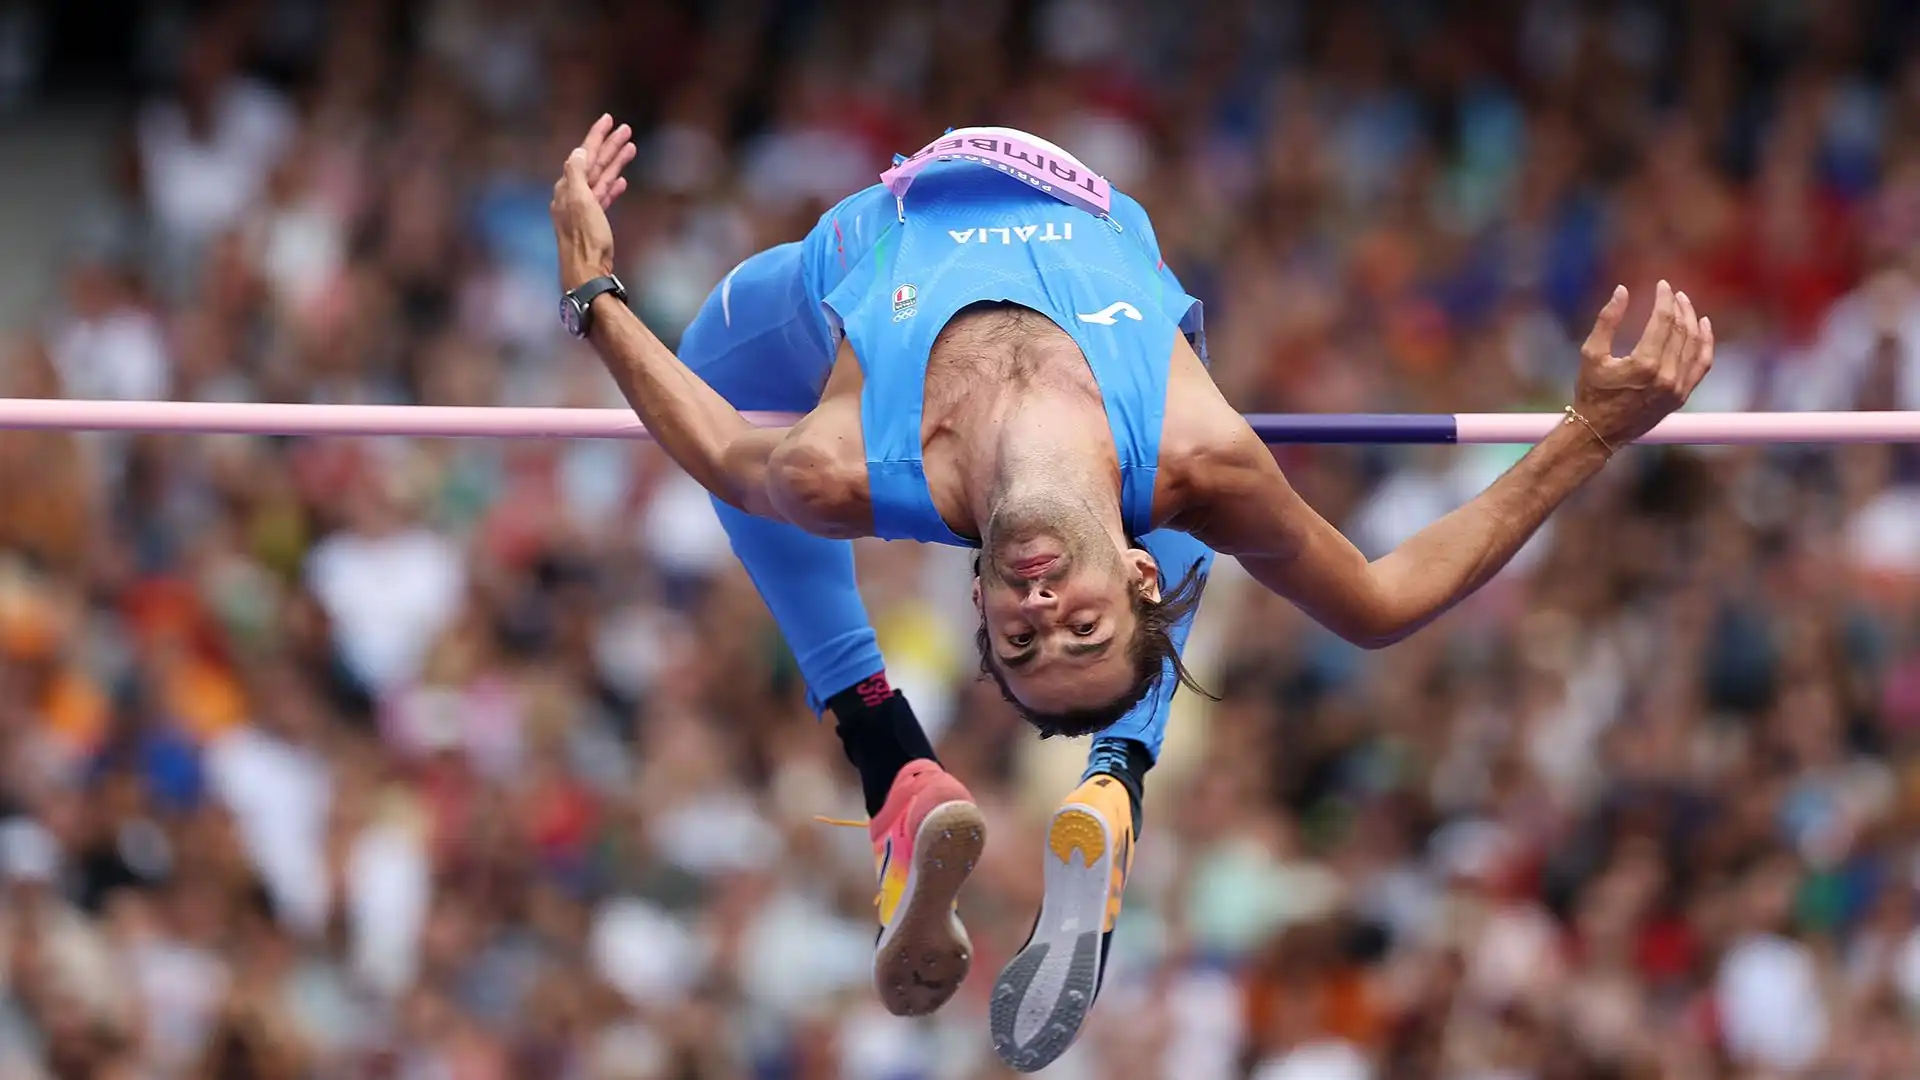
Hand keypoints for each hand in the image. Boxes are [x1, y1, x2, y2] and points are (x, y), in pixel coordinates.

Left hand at [551, 114, 637, 291]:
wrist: (587, 273)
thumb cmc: (585, 239)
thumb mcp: (579, 202)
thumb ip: (576, 174)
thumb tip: (577, 151)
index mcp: (568, 187)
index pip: (583, 154)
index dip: (596, 136)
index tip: (608, 119)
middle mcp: (573, 196)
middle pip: (593, 164)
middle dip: (609, 146)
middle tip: (626, 129)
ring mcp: (583, 210)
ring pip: (601, 178)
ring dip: (615, 163)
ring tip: (630, 148)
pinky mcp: (593, 223)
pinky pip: (603, 197)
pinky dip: (612, 186)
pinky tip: (621, 180)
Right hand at [1572, 280, 1714, 447]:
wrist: (1599, 432)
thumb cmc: (1591, 392)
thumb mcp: (1591, 354)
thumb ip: (1606, 320)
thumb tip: (1622, 290)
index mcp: (1644, 363)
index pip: (1664, 320)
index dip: (1664, 299)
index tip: (1662, 285)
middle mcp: (1666, 376)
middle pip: (1681, 329)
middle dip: (1678, 306)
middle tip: (1673, 292)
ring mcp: (1677, 388)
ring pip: (1695, 344)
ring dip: (1693, 320)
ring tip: (1686, 305)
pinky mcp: (1682, 396)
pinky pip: (1702, 364)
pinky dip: (1706, 343)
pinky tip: (1703, 327)